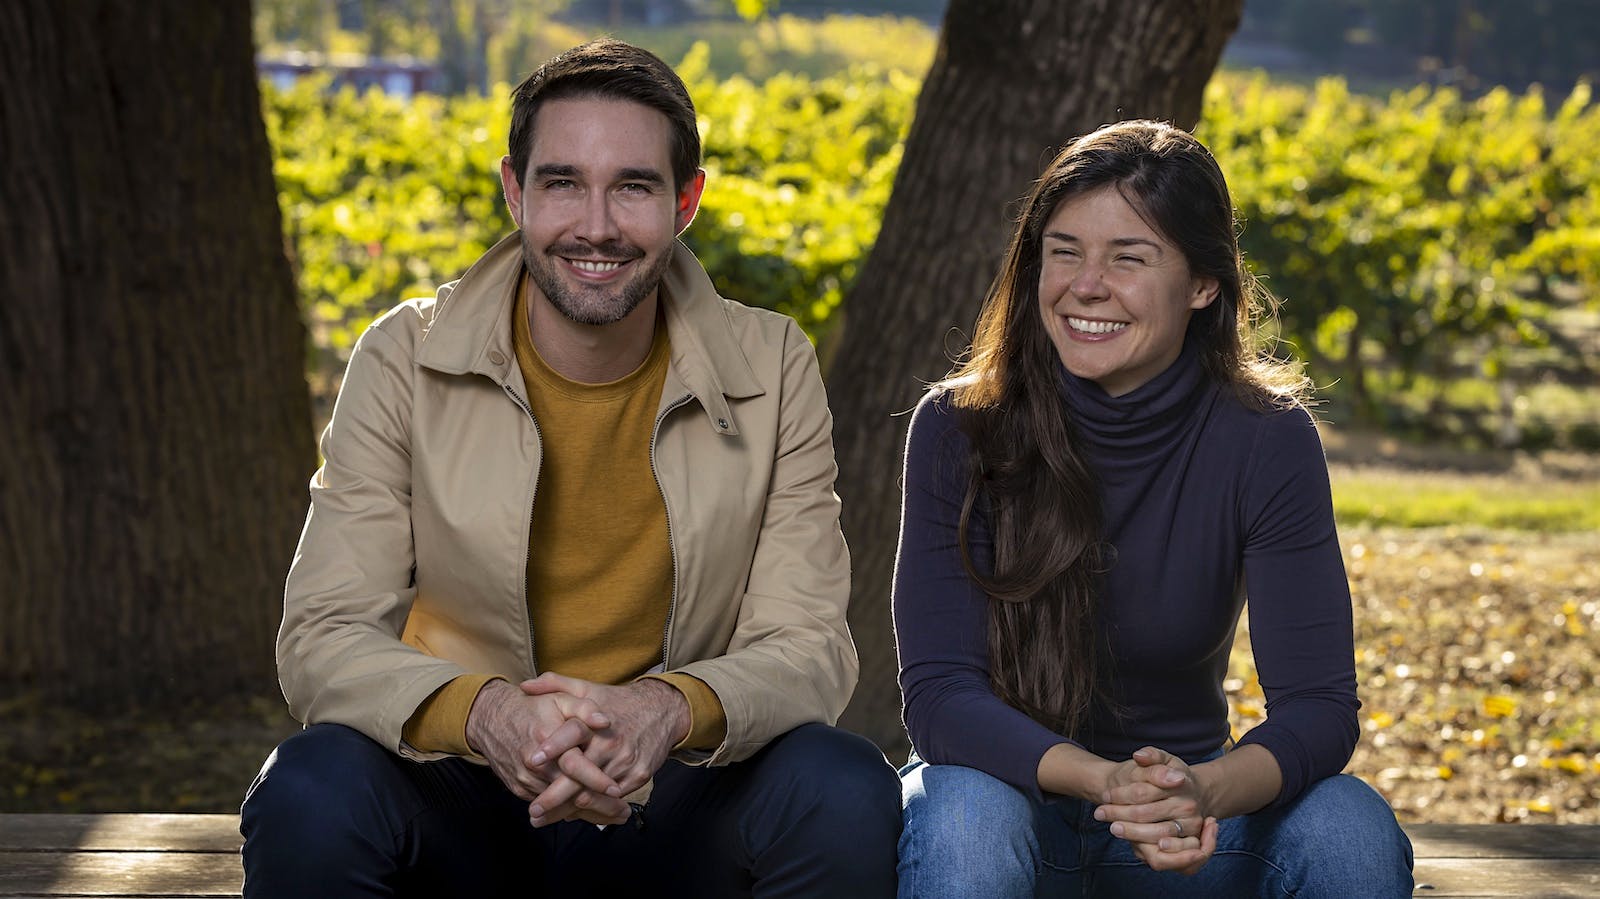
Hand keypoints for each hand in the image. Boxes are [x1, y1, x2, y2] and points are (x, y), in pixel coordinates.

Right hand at [462, 678, 618, 802]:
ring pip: (560, 805)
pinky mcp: (519, 789)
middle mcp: (534, 764)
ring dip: (586, 812)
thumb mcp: (559, 699)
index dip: (597, 779)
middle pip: (570, 793)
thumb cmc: (531, 707)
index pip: (575, 766)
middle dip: (599, 805)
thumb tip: (605, 721)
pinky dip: (568, 811)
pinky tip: (589, 813)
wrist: (490, 718)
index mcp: (547, 739)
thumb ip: (584, 708)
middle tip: (624, 812)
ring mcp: (525, 780)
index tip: (616, 789)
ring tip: (615, 816)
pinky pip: (547, 807)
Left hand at [519, 673, 690, 825]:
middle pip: (579, 775)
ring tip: (543, 819)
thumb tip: (524, 685)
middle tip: (531, 811)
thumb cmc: (617, 702)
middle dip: (553, 796)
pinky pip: (610, 799)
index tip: (530, 760)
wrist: (662, 710)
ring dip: (568, 809)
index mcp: (596, 721)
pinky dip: (590, 809)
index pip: (572, 732)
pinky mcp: (638, 776)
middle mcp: (611, 742)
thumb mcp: (588, 689)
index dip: (552, 746)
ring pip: (593, 793)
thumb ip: (555, 684)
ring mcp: (626, 762)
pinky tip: (571, 814)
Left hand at [1095, 746, 1214, 872]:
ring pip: (1156, 833)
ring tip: (1113, 828)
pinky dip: (1149, 847)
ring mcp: (1190, 825)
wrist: (1194, 793)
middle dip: (1119, 814)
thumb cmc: (1171, 774)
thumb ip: (1151, 755)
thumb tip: (1139, 756)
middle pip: (1146, 813)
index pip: (1143, 792)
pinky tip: (1134, 845)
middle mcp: (1187, 806)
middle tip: (1099, 813)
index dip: (1120, 795)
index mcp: (1180, 783)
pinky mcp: (1190, 841)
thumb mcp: (1163, 759)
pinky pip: (1168, 849)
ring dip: (1131, 832)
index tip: (1105, 796)